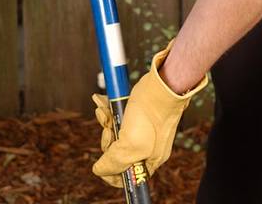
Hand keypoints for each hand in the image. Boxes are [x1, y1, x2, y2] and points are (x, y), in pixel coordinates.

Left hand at [91, 41, 207, 187]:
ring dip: (106, 122)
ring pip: (117, 133)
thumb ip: (113, 162)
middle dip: (108, 141)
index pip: (127, 177)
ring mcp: (143, 129)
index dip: (111, 173)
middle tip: (109, 130)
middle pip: (118, 154)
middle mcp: (147, 147)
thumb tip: (99, 170)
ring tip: (103, 111)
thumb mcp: (130, 145)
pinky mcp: (138, 114)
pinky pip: (119, 118)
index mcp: (149, 160)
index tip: (102, 162)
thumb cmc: (151, 114)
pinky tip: (102, 102)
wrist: (162, 83)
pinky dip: (109, 111)